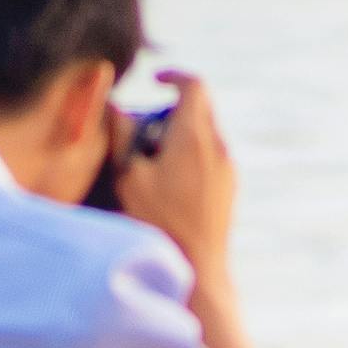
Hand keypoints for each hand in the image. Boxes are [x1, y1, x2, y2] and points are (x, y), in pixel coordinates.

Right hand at [113, 68, 235, 280]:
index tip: (154, 80)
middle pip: (200, 108)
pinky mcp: (229, 189)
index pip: (194, 86)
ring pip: (205, 133)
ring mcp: (228, 169)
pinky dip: (189, 155)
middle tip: (144, 131)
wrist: (199, 271)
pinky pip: (210, 156)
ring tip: (152, 163)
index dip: (174, 76)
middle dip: (171, 109)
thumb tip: (118, 107)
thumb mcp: (129, 176)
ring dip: (179, 135)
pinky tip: (168, 185)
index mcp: (194, 137)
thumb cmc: (160, 224)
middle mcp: (218, 148)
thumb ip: (123, 135)